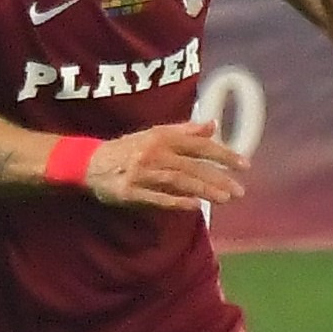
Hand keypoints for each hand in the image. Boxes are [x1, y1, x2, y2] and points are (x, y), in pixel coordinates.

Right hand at [86, 120, 244, 210]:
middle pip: (192, 166)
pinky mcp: (130, 191)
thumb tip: (213, 124)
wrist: (88, 162)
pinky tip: (195, 206)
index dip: (223, 154)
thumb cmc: (127, 149)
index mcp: (161, 138)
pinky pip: (156, 197)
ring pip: (178, 181)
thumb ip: (184, 130)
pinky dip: (176, 201)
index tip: (244, 165)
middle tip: (239, 190)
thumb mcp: (154, 134)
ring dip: (203, 190)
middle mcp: (153, 153)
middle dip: (217, 178)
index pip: (199, 145)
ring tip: (225, 199)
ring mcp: (141, 173)